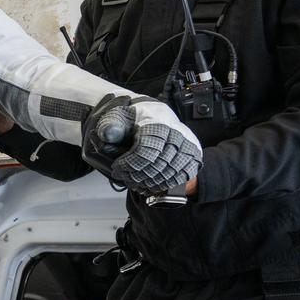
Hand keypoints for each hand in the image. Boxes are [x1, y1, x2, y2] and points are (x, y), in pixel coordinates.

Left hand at [82, 95, 200, 194]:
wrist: (159, 115)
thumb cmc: (138, 118)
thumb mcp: (120, 116)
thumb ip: (111, 125)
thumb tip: (106, 135)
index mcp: (158, 123)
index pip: (145, 151)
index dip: (129, 163)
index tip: (118, 168)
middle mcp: (177, 134)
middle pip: (157, 165)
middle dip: (137, 175)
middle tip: (125, 177)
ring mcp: (188, 146)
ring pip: (169, 174)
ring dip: (149, 182)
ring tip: (134, 181)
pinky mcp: (193, 157)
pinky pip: (180, 177)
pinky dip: (164, 184)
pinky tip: (150, 183)